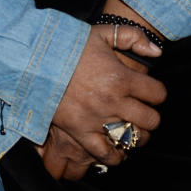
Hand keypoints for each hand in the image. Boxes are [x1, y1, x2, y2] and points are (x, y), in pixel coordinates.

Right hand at [44, 14, 165, 177]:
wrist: (33, 61)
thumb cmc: (67, 47)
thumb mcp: (101, 33)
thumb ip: (132, 37)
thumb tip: (156, 52)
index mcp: (121, 77)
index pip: (157, 94)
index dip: (157, 93)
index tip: (151, 93)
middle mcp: (112, 101)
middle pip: (150, 119)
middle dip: (151, 117)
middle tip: (144, 113)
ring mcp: (96, 119)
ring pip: (133, 138)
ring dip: (138, 137)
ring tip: (134, 131)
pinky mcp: (80, 132)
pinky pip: (105, 153)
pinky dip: (116, 156)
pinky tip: (118, 150)